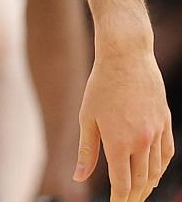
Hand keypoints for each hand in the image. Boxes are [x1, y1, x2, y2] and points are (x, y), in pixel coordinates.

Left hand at [74, 46, 172, 200]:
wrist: (126, 58)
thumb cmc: (100, 86)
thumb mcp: (87, 118)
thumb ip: (86, 151)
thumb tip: (79, 178)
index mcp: (118, 142)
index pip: (122, 183)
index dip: (119, 198)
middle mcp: (141, 141)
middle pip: (141, 181)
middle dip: (133, 196)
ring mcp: (157, 132)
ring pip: (157, 170)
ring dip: (148, 185)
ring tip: (139, 194)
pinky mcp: (165, 123)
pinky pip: (167, 153)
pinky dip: (161, 167)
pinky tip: (155, 174)